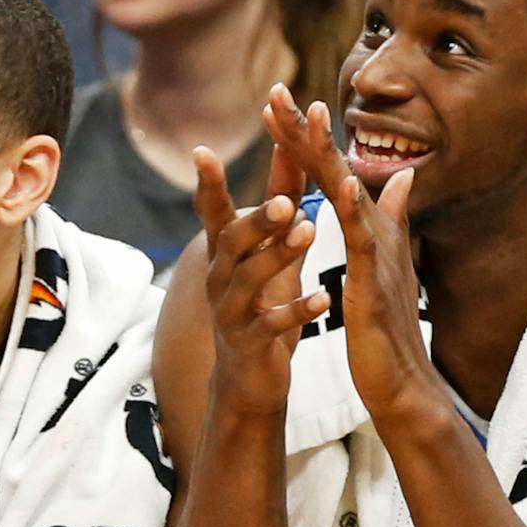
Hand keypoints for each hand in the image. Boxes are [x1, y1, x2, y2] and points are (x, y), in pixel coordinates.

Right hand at [190, 141, 328, 418]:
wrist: (249, 378)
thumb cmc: (261, 303)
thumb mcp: (269, 251)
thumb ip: (279, 203)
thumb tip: (288, 147)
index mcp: (224, 255)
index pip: (213, 213)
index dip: (207, 184)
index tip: (202, 151)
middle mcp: (220, 279)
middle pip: (230, 242)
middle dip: (256, 221)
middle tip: (284, 201)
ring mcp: (231, 312)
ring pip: (250, 279)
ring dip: (279, 255)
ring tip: (310, 233)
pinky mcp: (250, 343)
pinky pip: (273, 324)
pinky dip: (299, 310)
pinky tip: (325, 299)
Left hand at [260, 85, 440, 429]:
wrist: (401, 380)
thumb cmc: (387, 327)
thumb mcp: (382, 266)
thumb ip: (391, 218)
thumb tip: (404, 177)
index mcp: (368, 227)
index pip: (330, 172)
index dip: (305, 137)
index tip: (277, 102)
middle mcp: (376, 231)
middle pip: (337, 170)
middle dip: (308, 131)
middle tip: (278, 91)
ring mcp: (378, 255)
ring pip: (349, 195)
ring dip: (330, 156)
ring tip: (312, 117)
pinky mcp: (375, 283)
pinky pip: (365, 244)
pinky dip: (358, 213)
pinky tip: (348, 186)